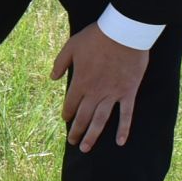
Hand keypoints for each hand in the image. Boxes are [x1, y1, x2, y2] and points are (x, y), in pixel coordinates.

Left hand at [50, 24, 149, 152]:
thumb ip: (60, 63)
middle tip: (72, 142)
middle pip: (83, 117)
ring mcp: (112, 94)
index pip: (71, 104)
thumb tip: (52, 78)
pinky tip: (119, 142)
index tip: (66, 120)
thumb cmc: (96, 37)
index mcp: (80, 82)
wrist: (123, 33)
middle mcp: (95, 92)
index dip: (67, 114)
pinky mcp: (128, 93)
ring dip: (92, 136)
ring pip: (100, 120)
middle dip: (76, 131)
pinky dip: (123, 129)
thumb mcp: (71, 46)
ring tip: (86, 148)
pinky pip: (126, 114)